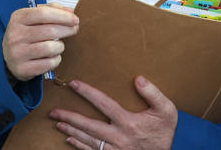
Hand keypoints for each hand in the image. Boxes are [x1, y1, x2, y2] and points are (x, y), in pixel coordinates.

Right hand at [2, 3, 78, 81]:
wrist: (7, 58)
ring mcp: (17, 53)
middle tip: (74, 30)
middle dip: (67, 30)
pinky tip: (52, 56)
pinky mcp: (23, 69)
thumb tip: (70, 11)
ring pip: (51, 48)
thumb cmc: (27, 33)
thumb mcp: (33, 17)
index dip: (63, 16)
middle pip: (50, 31)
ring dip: (61, 46)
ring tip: (58, 45)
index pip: (44, 13)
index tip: (75, 19)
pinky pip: (50, 63)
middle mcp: (15, 35)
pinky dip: (56, 59)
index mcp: (18, 18)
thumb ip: (52, 10)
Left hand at [50, 76, 177, 149]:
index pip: (103, 103)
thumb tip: (138, 79)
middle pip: (88, 124)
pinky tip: (69, 139)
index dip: (87, 92)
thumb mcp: (167, 111)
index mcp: (127, 122)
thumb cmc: (164, 134)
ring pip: (86, 139)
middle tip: (53, 110)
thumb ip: (153, 93)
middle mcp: (116, 136)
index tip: (74, 84)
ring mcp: (112, 149)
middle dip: (69, 116)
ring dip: (71, 129)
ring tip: (58, 122)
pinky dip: (78, 145)